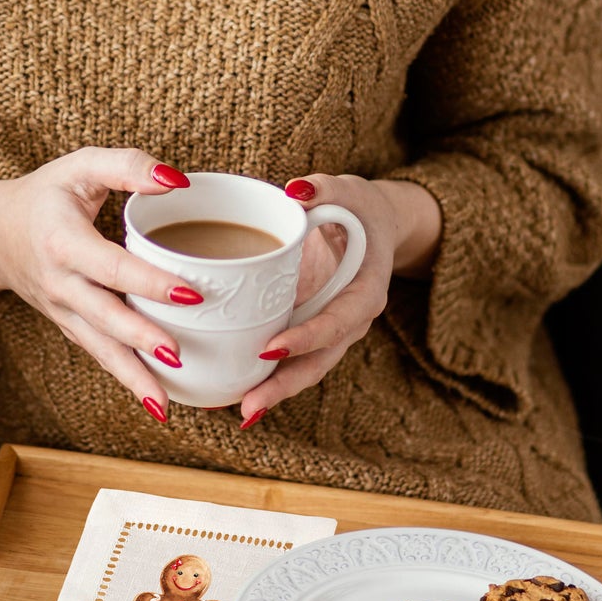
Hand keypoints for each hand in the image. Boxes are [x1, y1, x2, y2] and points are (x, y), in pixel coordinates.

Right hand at [0, 148, 203, 421]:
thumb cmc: (47, 195)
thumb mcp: (80, 166)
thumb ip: (127, 166)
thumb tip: (178, 181)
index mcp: (62, 241)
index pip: (110, 265)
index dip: (148, 281)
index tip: (190, 294)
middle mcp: (59, 283)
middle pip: (102, 316)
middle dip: (139, 338)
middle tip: (178, 354)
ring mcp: (62, 310)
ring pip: (99, 348)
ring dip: (131, 376)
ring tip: (164, 403)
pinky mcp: (68, 326)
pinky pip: (98, 353)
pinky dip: (125, 377)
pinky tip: (155, 399)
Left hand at [238, 174, 442, 428]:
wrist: (371, 226)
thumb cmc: (358, 208)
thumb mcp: (347, 191)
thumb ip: (324, 189)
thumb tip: (295, 190)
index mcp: (365, 292)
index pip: (337, 322)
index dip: (307, 338)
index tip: (271, 347)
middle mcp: (350, 320)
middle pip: (319, 362)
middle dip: (284, 386)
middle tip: (249, 407)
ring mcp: (330, 331)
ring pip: (304, 369)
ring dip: (272, 391)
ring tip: (237, 412)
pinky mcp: (310, 330)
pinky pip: (290, 359)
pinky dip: (264, 376)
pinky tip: (230, 392)